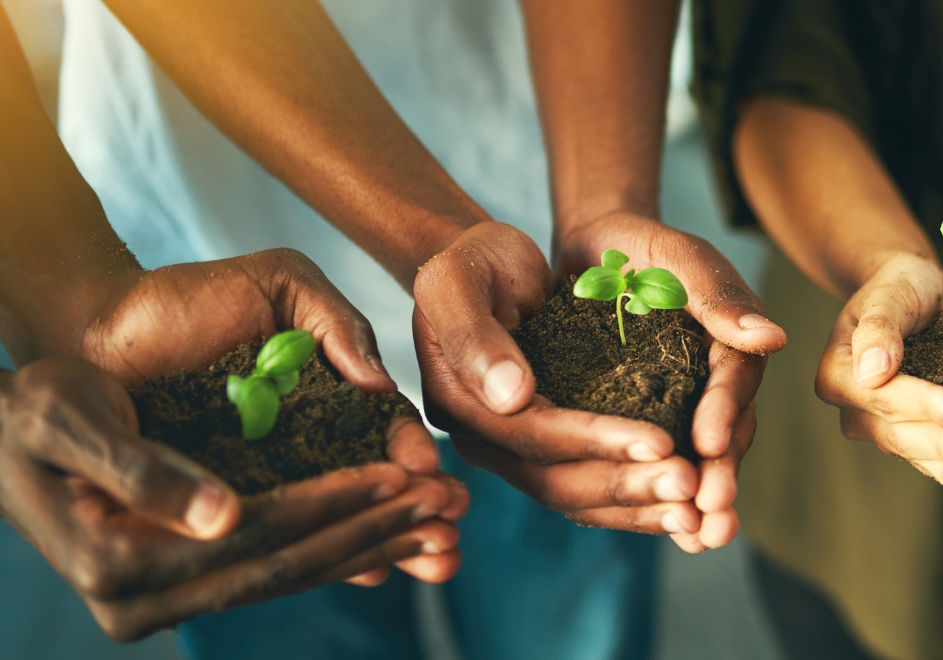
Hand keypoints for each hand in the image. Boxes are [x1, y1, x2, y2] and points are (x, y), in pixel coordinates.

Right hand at [0, 358, 459, 640]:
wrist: (2, 432)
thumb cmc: (34, 406)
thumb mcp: (71, 419)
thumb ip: (142, 469)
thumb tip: (225, 516)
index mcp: (118, 564)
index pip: (256, 534)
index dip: (337, 502)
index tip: (408, 473)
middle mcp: (141, 601)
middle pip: (284, 565)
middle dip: (374, 529)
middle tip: (450, 501)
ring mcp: (161, 604)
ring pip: (287, 576)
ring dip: (370, 546)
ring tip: (443, 520)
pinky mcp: (183, 589)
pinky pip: (273, 573)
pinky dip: (337, 550)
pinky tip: (392, 533)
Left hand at [73, 249, 467, 585]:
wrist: (95, 325)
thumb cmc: (185, 298)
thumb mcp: (280, 286)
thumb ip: (336, 323)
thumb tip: (381, 386)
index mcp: (327, 391)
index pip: (383, 431)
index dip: (412, 456)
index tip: (432, 475)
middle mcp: (305, 441)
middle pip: (374, 486)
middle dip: (420, 512)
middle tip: (452, 533)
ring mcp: (265, 477)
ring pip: (337, 519)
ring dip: (389, 543)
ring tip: (433, 561)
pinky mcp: (222, 504)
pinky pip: (277, 535)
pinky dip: (322, 556)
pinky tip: (365, 575)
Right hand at [416, 222, 715, 542]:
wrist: (484, 269)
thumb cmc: (474, 263)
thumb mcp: (457, 281)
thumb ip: (475, 335)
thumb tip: (513, 398)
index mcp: (459, 405)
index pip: (534, 435)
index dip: (597, 441)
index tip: (661, 442)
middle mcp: (484, 440)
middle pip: (558, 481)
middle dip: (628, 484)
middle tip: (691, 484)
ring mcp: (515, 452)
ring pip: (577, 497)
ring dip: (639, 506)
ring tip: (696, 510)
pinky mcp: (548, 449)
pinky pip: (591, 487)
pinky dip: (635, 503)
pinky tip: (682, 507)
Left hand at [547, 212, 782, 551]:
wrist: (595, 250)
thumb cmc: (641, 243)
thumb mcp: (679, 256)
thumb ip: (719, 295)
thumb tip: (772, 338)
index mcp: (732, 344)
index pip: (732, 381)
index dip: (723, 413)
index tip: (711, 444)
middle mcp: (714, 383)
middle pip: (724, 434)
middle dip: (719, 476)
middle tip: (712, 513)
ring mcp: (681, 408)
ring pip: (696, 460)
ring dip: (698, 501)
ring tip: (697, 538)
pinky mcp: (644, 423)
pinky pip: (658, 463)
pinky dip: (660, 497)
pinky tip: (666, 534)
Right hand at [815, 252, 942, 512]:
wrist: (915, 294)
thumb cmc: (903, 285)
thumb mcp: (892, 290)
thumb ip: (881, 326)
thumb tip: (872, 371)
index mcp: (838, 375)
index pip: (889, 397)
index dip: (930, 408)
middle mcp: (853, 410)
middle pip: (904, 432)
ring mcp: (879, 429)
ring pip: (919, 454)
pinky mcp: (907, 440)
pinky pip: (930, 464)